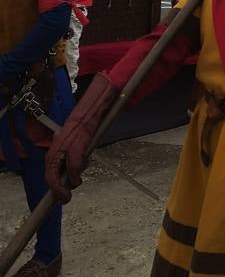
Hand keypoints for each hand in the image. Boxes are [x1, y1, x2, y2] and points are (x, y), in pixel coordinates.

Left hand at [46, 73, 118, 202]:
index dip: (52, 185)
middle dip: (56, 189)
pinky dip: (75, 173)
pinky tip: (78, 178)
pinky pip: (73, 163)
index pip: (49, 169)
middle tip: (64, 199)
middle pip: (50, 173)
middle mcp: (57, 146)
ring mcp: (66, 144)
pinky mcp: (76, 142)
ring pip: (60, 171)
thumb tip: (71, 172)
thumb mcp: (75, 140)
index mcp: (56, 146)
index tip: (58, 198)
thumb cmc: (86, 124)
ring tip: (76, 183)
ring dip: (68, 182)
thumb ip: (71, 154)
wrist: (93, 107)